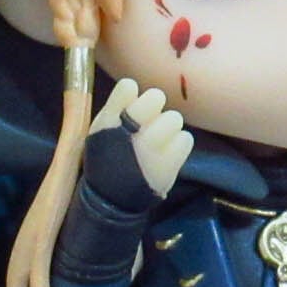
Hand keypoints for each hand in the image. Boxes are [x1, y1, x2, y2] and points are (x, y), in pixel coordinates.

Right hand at [89, 78, 193, 198]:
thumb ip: (115, 106)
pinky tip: (167, 153)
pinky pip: (186, 139)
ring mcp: (150, 149)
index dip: (132, 95)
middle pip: (157, 97)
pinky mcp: (168, 166)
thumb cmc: (107, 159)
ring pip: (174, 118)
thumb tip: (134, 85)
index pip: (128, 86)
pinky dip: (179, 145)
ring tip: (158, 141)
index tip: (130, 109)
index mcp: (108, 121)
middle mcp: (129, 132)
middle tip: (149, 123)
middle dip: (155, 107)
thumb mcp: (100, 132)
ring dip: (168, 127)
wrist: (112, 201)